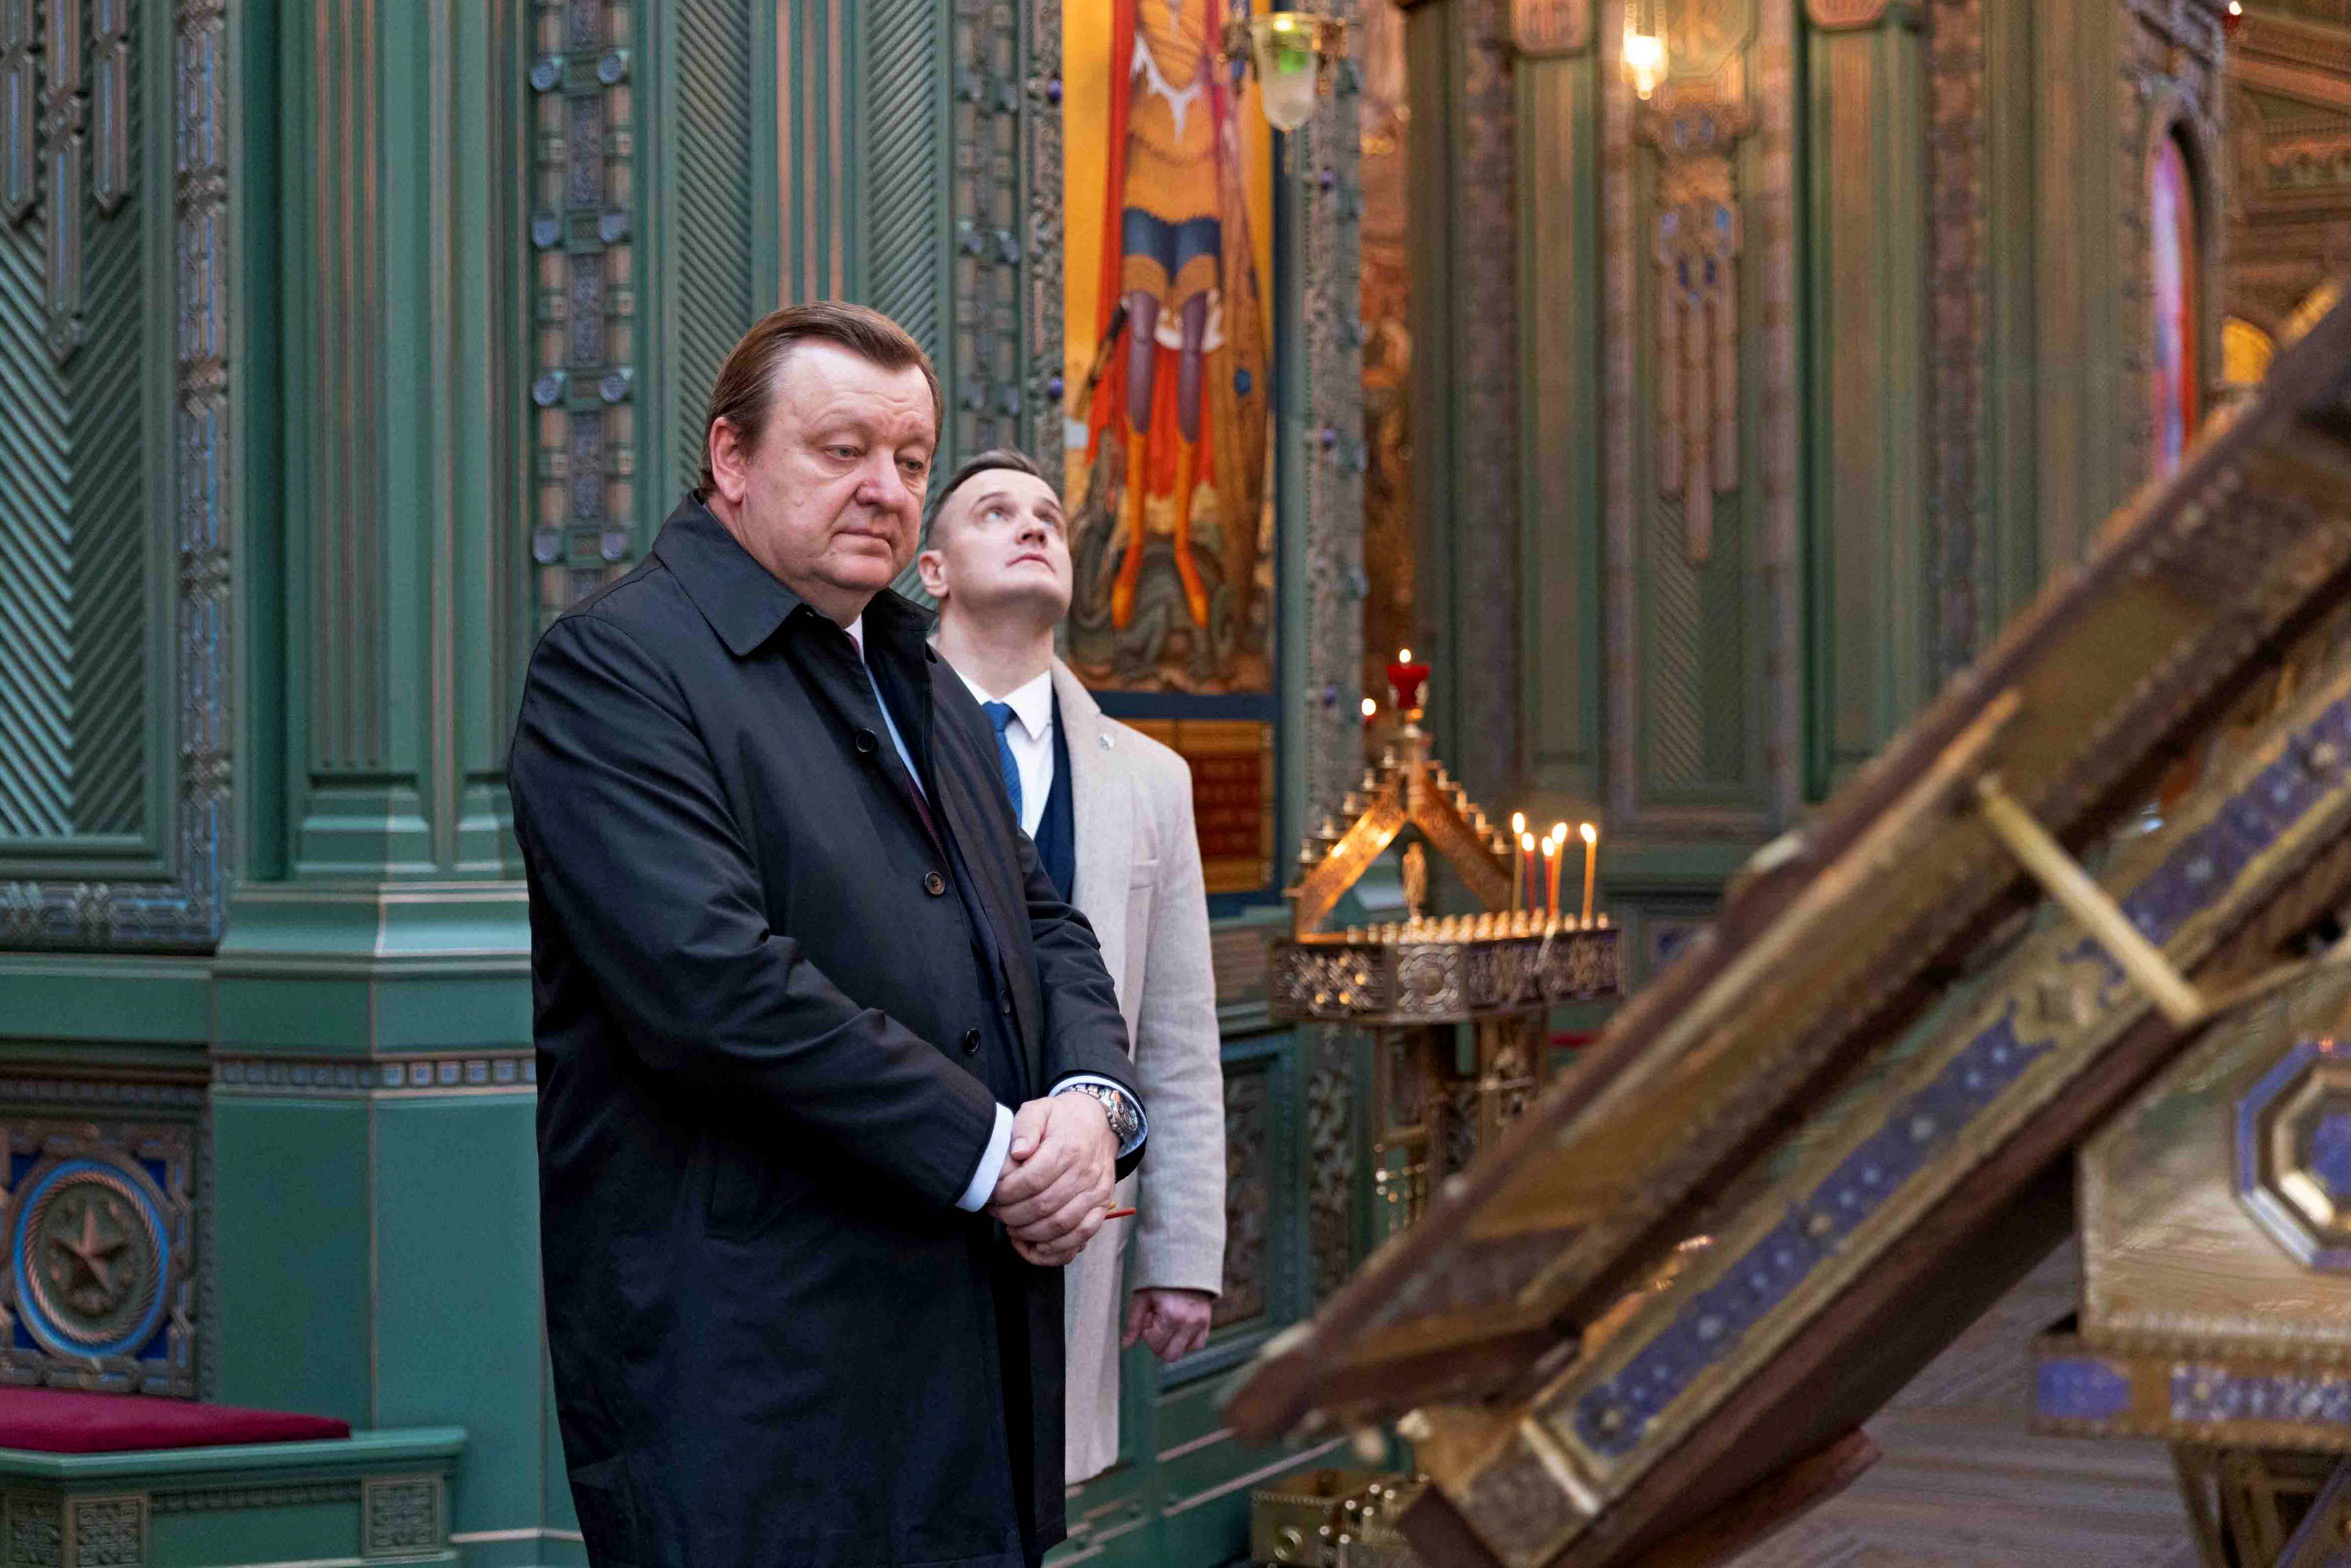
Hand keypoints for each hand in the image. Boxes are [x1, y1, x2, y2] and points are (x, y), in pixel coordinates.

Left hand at [989, 1092, 1115, 1266]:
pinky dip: (1056, 1249)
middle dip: (1012, 1216)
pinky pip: (1081, 1236)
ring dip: (1030, 1234)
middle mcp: (1085, 1172)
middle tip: (997, 1213)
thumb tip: (1017, 1152)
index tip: (992, 1196)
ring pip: (1060, 1226)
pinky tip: (1035, 1246)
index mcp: (1068, 1148)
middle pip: (1043, 1206)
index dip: (1006, 1194)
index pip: (1031, 1180)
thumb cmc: (1062, 1119)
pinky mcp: (1102, 1206)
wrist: (1099, 1123)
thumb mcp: (1039, 1110)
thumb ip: (1025, 1127)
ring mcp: (1097, 1192)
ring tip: (1012, 1228)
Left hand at [1124, 1288, 1214, 1361]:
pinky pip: (1198, 1344)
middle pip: (1171, 1356)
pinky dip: (1187, 1341)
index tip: (1148, 1317)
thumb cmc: (1159, 1279)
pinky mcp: (1207, 1322)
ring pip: (1184, 1352)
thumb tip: (1125, 1345)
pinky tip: (1179, 1327)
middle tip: (1157, 1325)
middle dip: (1159, 1344)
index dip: (1147, 1334)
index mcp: (1171, 1316)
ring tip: (1168, 1323)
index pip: (1155, 1345)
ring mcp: (1200, 1323)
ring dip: (1173, 1343)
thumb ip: (1133, 1323)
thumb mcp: (1142, 1297)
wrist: (1183, 1262)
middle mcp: (1188, 1323)